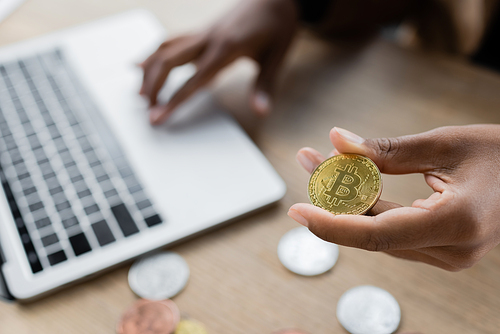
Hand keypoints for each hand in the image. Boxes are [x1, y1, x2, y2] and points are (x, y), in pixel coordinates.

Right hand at [140, 0, 297, 124]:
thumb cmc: (277, 24)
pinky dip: (153, 54)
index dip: (173, 101)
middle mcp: (208, 38)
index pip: (193, 80)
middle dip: (153, 86)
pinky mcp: (201, 31)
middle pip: (168, 60)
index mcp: (226, 47)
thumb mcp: (278, 56)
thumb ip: (266, 85)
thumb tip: (261, 112)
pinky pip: (171, 42)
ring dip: (149, 70)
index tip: (157, 117)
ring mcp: (202, 33)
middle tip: (147, 112)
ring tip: (140, 93)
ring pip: (165, 49)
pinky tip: (141, 63)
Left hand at [288, 125, 499, 270]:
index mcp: (457, 223)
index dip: (332, 225)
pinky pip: (393, 231)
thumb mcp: (445, 143)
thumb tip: (336, 141)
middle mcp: (452, 250)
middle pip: (372, 232)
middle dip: (333, 198)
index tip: (296, 211)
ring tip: (319, 164)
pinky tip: (349, 182)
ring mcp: (448, 255)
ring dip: (347, 201)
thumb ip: (387, 150)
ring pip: (379, 233)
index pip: (378, 234)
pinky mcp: (442, 249)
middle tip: (307, 160)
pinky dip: (369, 207)